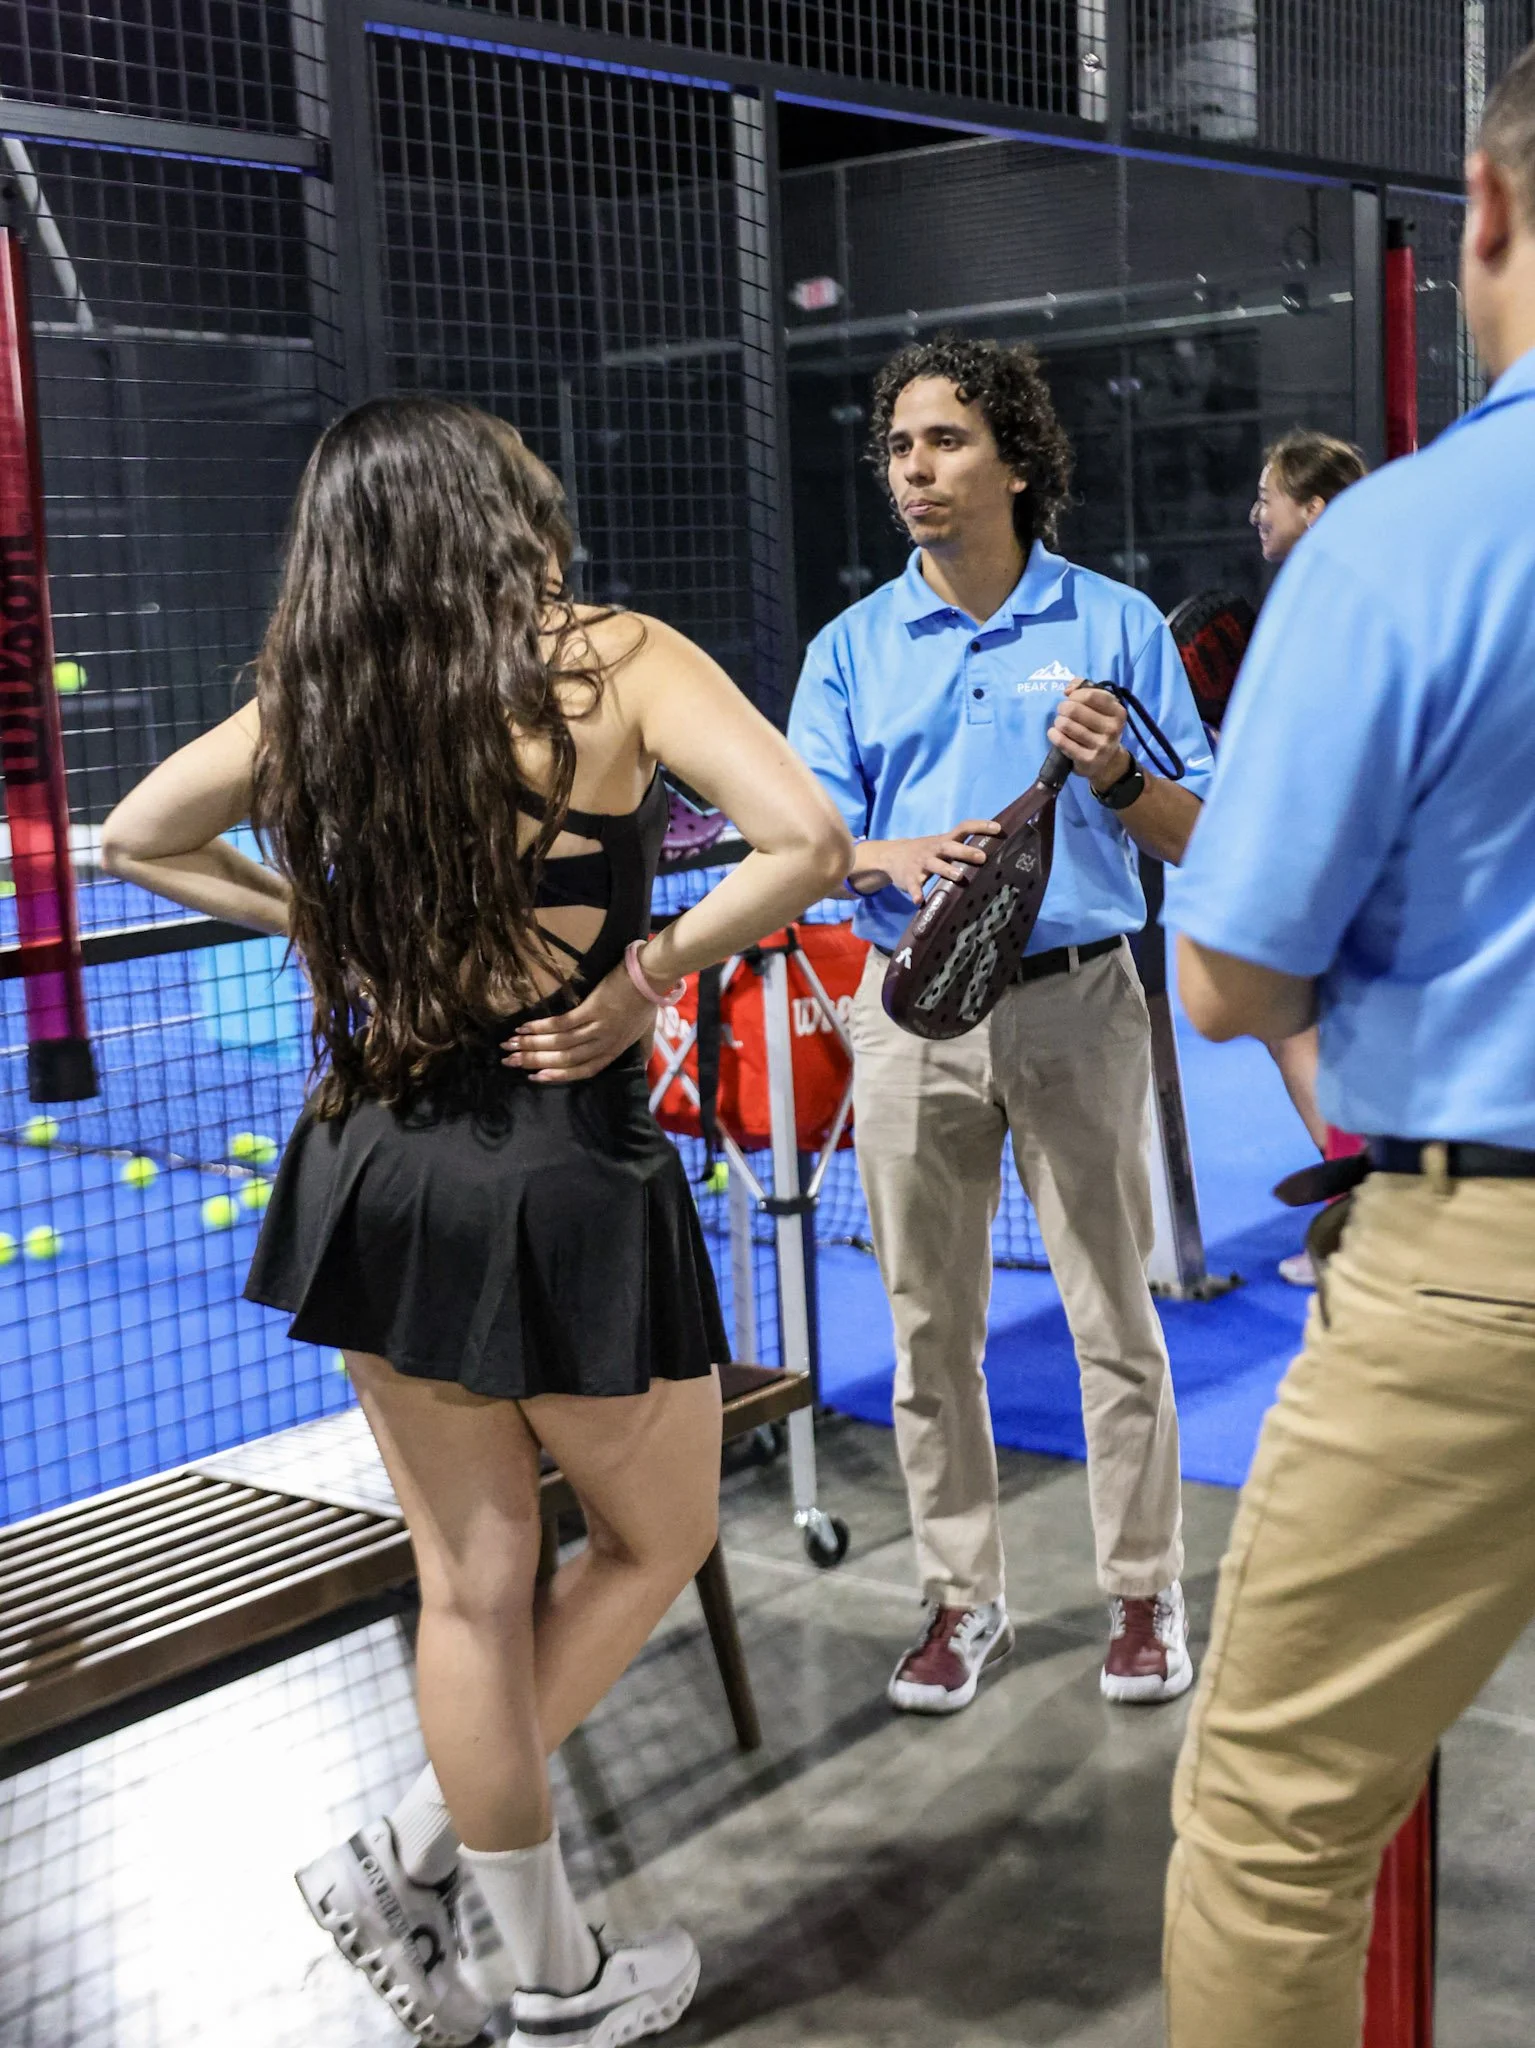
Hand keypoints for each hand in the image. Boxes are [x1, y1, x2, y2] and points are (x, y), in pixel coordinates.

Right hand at [503, 962, 657, 1081]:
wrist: (651, 976)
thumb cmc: (647, 1002)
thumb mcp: (644, 1032)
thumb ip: (638, 1048)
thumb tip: (639, 1064)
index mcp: (615, 1051)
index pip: (583, 1070)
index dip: (558, 1075)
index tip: (534, 1077)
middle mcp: (604, 1043)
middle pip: (565, 1059)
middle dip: (535, 1061)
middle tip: (510, 1061)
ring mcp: (598, 1027)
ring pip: (561, 1043)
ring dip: (532, 1045)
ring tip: (510, 1045)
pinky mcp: (592, 1009)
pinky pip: (562, 1024)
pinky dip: (541, 1027)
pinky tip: (524, 1028)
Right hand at [850, 820, 1001, 903]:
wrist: (891, 855)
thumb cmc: (926, 851)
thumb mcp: (941, 845)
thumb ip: (961, 846)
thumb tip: (992, 851)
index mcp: (944, 841)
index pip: (964, 828)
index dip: (981, 826)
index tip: (998, 828)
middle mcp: (934, 849)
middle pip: (950, 847)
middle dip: (965, 851)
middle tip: (982, 857)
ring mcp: (920, 863)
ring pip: (934, 865)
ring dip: (946, 870)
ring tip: (958, 877)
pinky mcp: (909, 877)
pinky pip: (913, 885)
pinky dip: (916, 892)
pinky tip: (920, 900)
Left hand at [1049, 683, 1130, 788]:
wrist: (1106, 760)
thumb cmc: (1099, 726)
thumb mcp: (1100, 705)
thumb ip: (1084, 688)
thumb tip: (1069, 689)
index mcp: (1118, 712)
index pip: (1090, 695)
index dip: (1075, 694)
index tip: (1071, 698)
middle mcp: (1112, 729)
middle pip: (1074, 709)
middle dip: (1063, 708)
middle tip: (1063, 712)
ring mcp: (1101, 745)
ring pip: (1066, 725)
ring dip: (1058, 722)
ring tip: (1061, 723)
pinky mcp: (1088, 759)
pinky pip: (1062, 742)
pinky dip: (1053, 734)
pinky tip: (1054, 733)